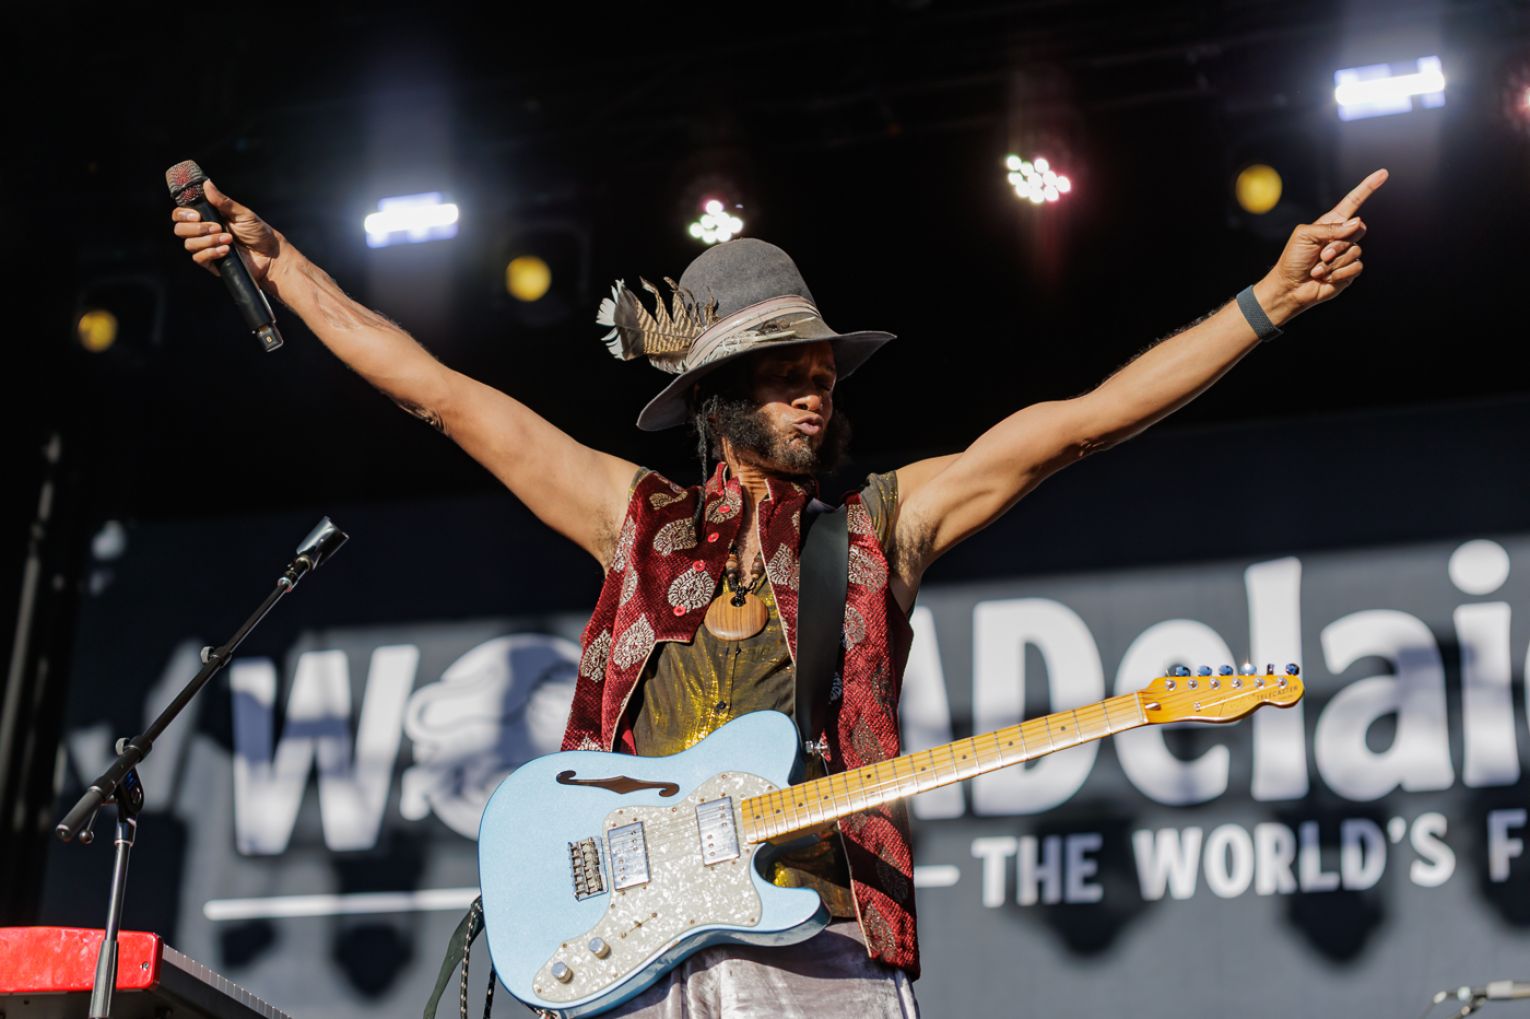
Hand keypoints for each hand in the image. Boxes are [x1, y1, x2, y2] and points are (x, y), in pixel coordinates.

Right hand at [169, 179, 282, 286]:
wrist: (270, 255)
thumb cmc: (258, 232)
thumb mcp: (242, 214)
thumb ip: (223, 202)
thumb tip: (207, 183)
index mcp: (207, 218)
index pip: (181, 214)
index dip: (183, 214)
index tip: (196, 215)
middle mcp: (203, 232)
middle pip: (180, 229)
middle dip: (196, 228)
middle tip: (217, 227)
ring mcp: (206, 248)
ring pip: (189, 244)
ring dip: (208, 240)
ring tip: (228, 239)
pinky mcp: (212, 263)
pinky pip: (199, 258)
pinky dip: (211, 252)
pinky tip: (226, 250)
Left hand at [1253, 168, 1387, 323]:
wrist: (1290, 287)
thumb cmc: (1293, 259)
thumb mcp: (1305, 235)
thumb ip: (1330, 228)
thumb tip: (1357, 223)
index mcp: (1331, 223)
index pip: (1354, 202)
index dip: (1368, 187)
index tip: (1383, 173)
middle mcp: (1342, 236)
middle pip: (1359, 228)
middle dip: (1338, 243)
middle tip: (1321, 254)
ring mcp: (1347, 253)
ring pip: (1356, 251)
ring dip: (1334, 262)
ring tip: (1318, 268)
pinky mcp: (1350, 270)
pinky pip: (1356, 267)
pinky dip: (1338, 274)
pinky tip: (1325, 277)